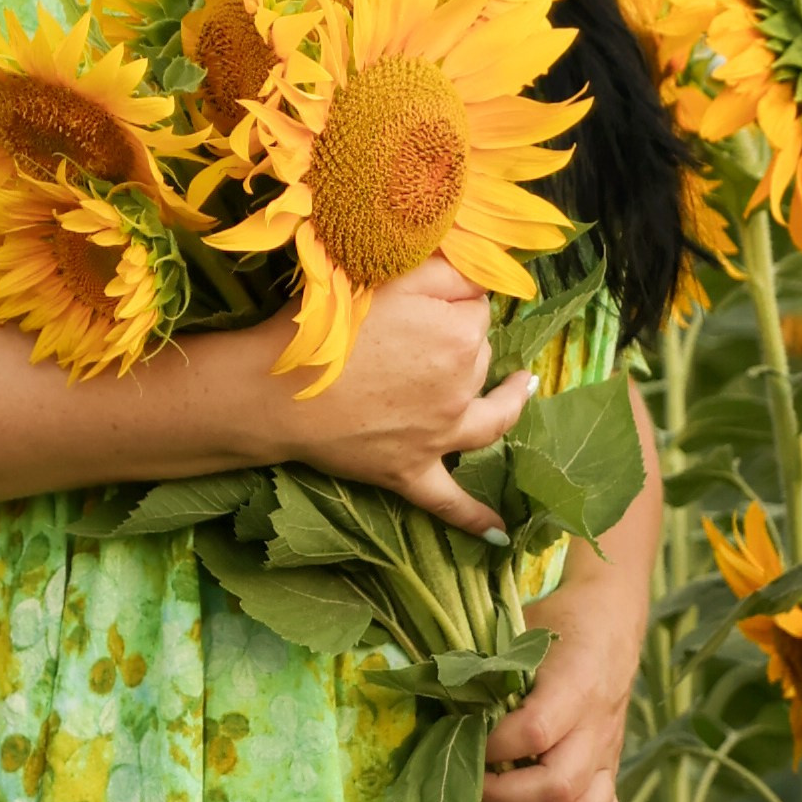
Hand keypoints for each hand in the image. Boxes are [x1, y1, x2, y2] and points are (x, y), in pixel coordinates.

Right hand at [261, 259, 535, 541]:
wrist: (278, 387)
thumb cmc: (327, 324)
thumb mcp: (390, 274)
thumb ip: (444, 269)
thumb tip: (478, 279)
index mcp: (460, 334)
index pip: (477, 307)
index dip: (453, 299)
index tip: (426, 297)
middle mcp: (461, 387)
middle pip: (480, 356)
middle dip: (463, 340)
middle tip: (422, 330)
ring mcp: (440, 435)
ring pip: (489, 416)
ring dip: (510, 402)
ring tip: (523, 387)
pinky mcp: (410, 471)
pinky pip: (449, 501)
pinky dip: (475, 517)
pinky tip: (499, 533)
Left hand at [479, 560, 646, 801]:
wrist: (609, 620)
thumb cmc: (552, 624)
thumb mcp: (515, 633)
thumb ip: (480, 667)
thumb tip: (425, 695)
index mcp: (573, 685)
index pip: (532, 732)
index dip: (491, 748)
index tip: (464, 743)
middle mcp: (596, 727)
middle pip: (558, 785)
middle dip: (504, 800)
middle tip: (468, 795)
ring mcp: (607, 756)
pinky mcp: (610, 774)